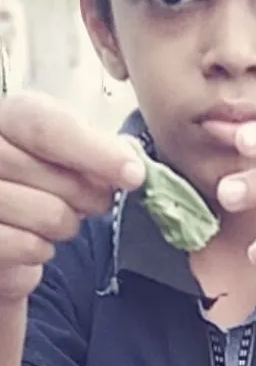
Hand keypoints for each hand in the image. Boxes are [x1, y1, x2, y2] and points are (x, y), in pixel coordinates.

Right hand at [0, 92, 144, 300]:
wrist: (5, 210)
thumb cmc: (40, 172)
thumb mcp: (67, 145)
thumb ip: (96, 148)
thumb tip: (130, 169)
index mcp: (9, 116)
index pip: (48, 129)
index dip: (97, 153)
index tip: (134, 175)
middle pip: (54, 177)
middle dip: (91, 196)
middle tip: (95, 201)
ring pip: (48, 215)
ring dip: (68, 224)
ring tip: (60, 216)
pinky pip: (28, 247)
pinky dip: (42, 249)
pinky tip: (34, 237)